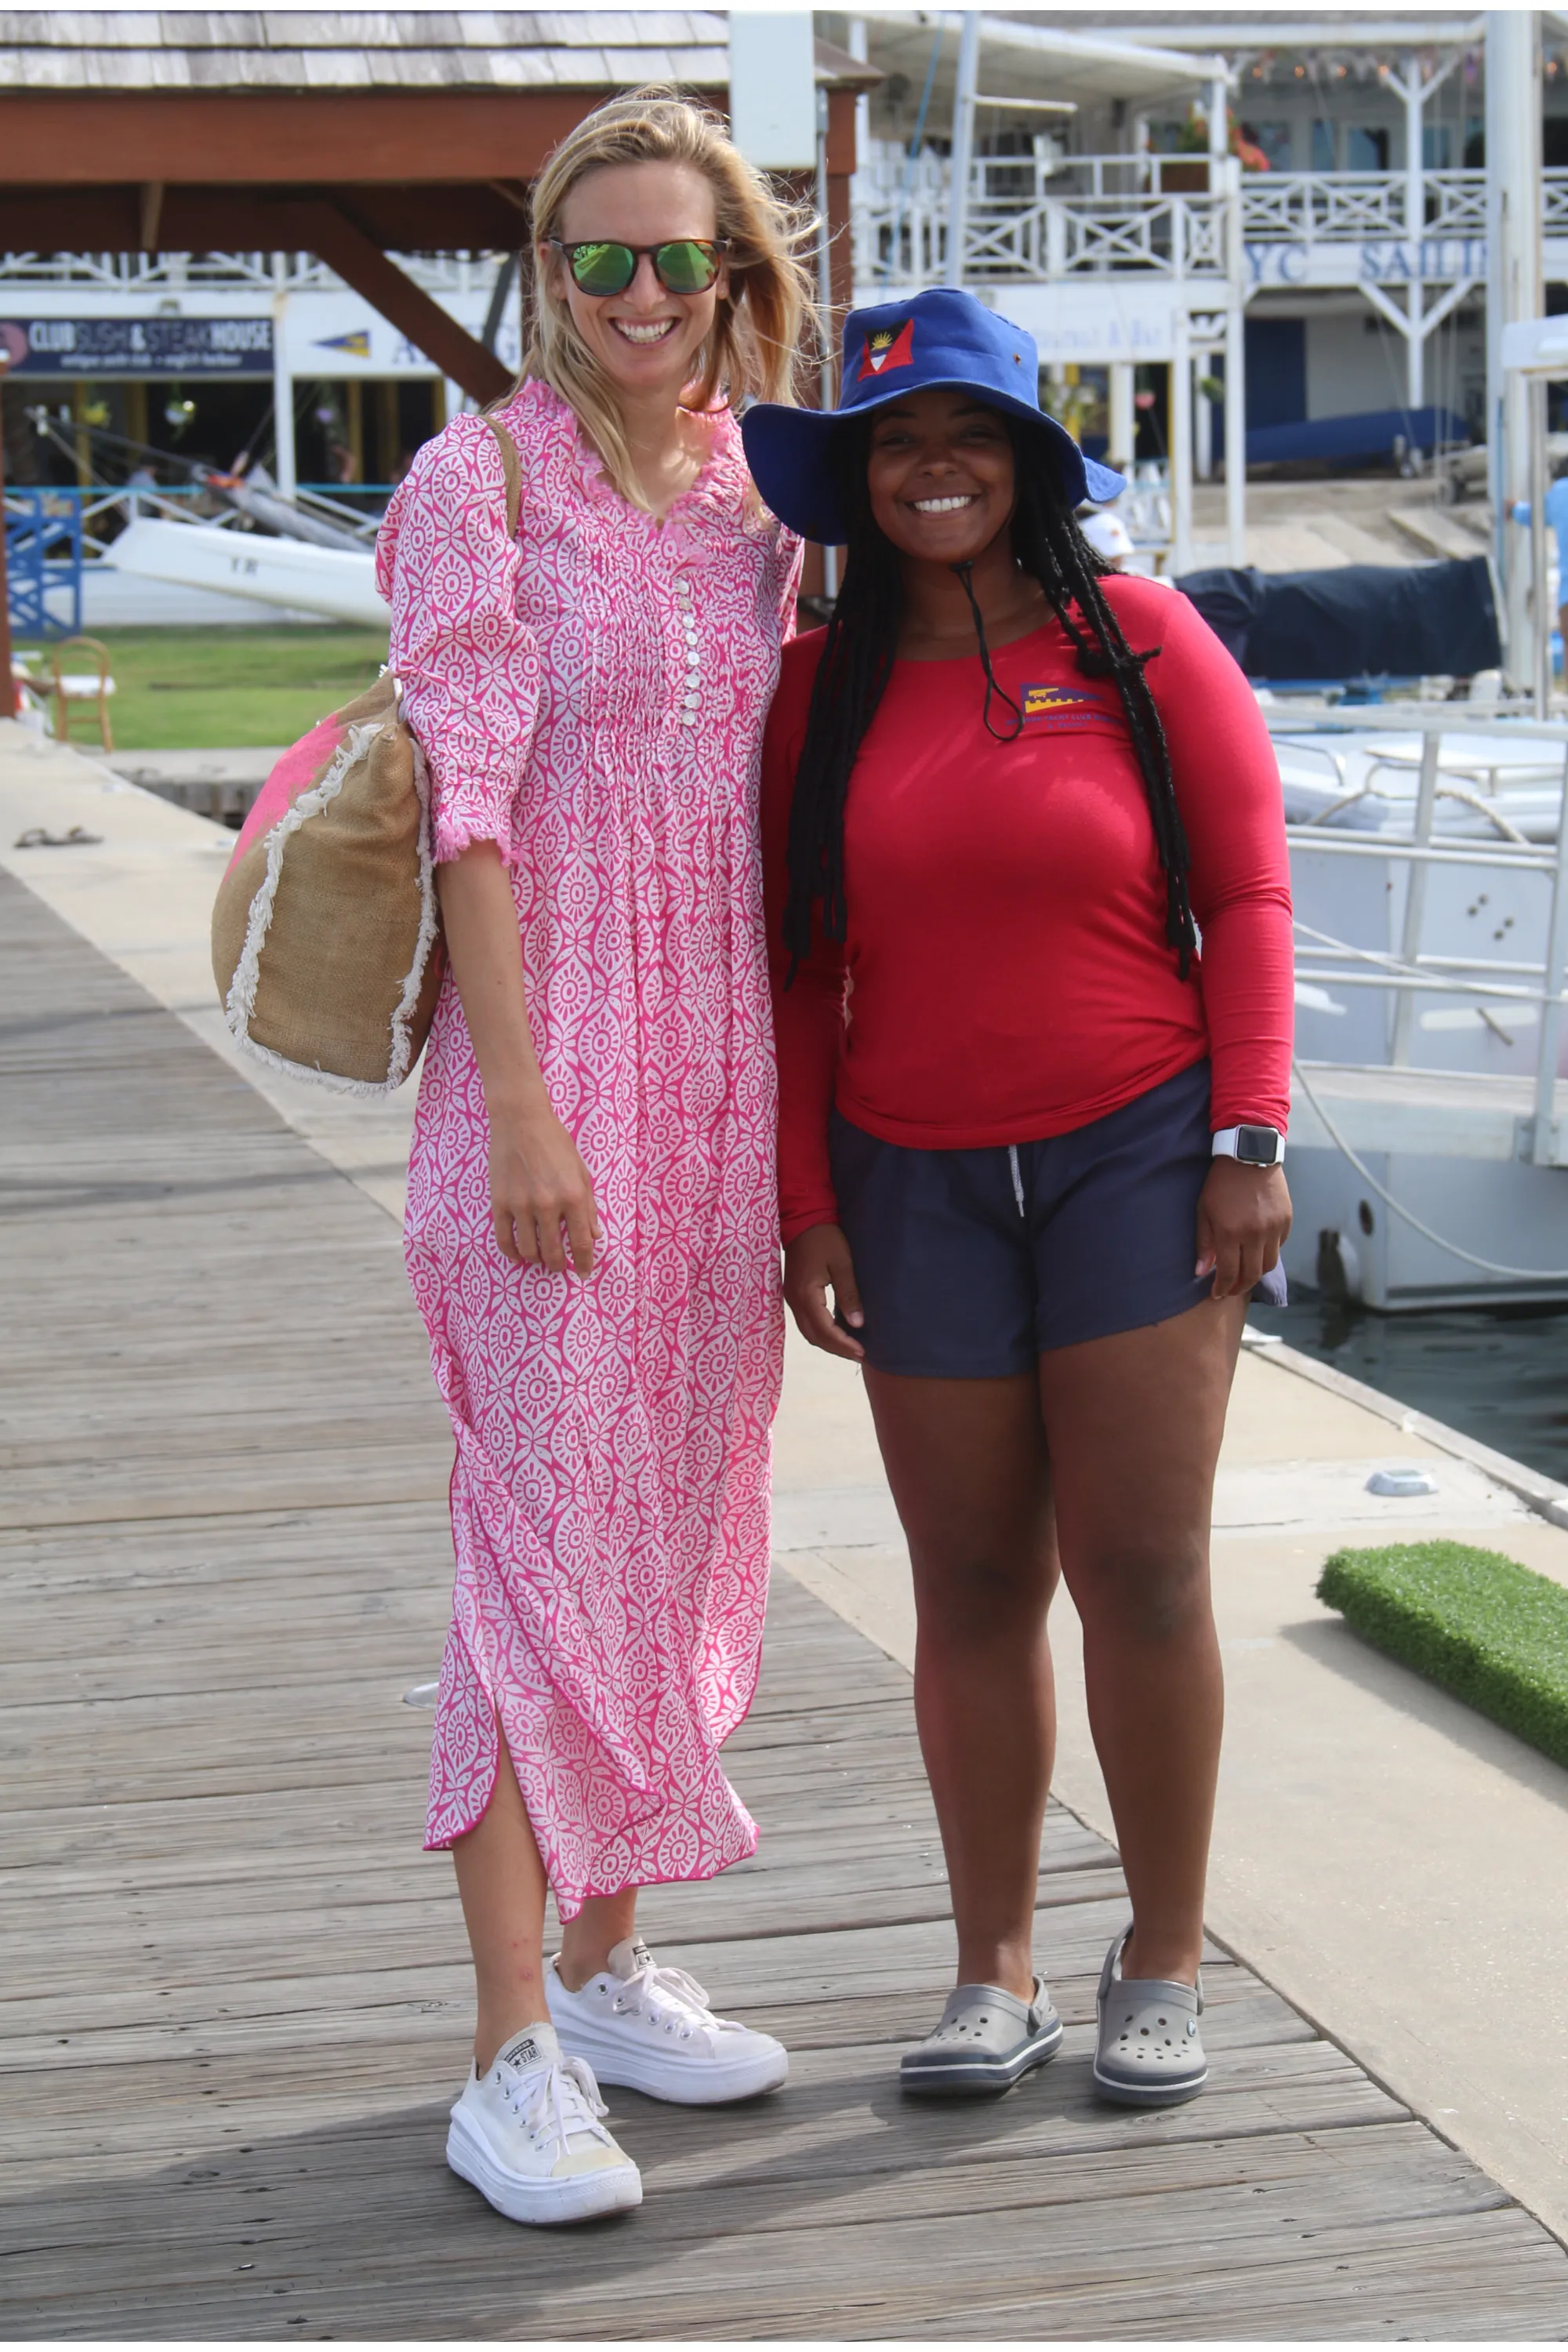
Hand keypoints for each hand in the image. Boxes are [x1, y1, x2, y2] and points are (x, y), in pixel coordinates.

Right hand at [489, 1096, 601, 1275]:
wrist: (521, 1121)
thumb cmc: (556, 1143)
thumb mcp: (581, 1172)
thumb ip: (589, 1206)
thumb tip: (595, 1236)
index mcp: (573, 1196)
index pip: (581, 1242)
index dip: (585, 1262)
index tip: (584, 1273)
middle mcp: (548, 1204)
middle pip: (554, 1252)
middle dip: (558, 1266)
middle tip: (559, 1268)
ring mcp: (521, 1205)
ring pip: (528, 1250)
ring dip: (536, 1260)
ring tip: (539, 1259)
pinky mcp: (499, 1202)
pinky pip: (504, 1238)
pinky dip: (511, 1252)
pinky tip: (518, 1256)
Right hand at [783, 1223, 865, 1359]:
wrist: (803, 1219)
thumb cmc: (825, 1238)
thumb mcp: (842, 1264)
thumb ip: (849, 1294)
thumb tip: (857, 1324)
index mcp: (806, 1294)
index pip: (825, 1330)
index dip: (843, 1344)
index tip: (862, 1351)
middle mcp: (794, 1301)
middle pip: (814, 1336)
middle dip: (836, 1349)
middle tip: (858, 1354)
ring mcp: (791, 1298)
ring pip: (808, 1332)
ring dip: (828, 1342)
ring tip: (850, 1346)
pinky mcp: (793, 1294)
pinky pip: (805, 1321)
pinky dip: (821, 1331)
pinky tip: (837, 1330)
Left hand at [1195, 1159, 1291, 1299]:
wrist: (1250, 1154)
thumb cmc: (1220, 1183)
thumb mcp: (1204, 1210)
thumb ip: (1204, 1243)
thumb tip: (1202, 1272)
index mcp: (1230, 1232)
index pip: (1229, 1272)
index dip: (1223, 1287)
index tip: (1217, 1294)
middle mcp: (1255, 1234)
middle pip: (1251, 1275)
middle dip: (1239, 1287)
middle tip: (1230, 1290)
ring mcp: (1274, 1228)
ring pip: (1268, 1264)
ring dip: (1255, 1274)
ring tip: (1244, 1275)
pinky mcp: (1286, 1220)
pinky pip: (1279, 1247)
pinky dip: (1268, 1253)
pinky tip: (1257, 1252)